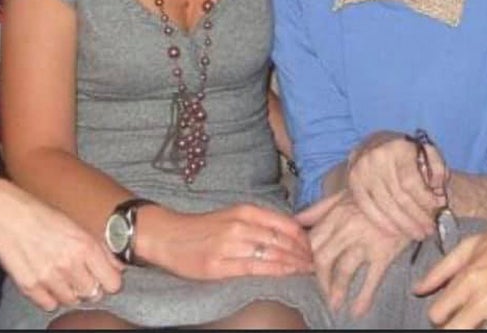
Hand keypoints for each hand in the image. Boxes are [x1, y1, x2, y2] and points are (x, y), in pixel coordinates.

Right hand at [0, 181, 123, 312]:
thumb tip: (119, 267)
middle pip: (93, 294)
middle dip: (89, 287)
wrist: (6, 213)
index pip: (113, 283)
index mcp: (85, 245)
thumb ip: (99, 248)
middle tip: (79, 275)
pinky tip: (46, 280)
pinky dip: (49, 297)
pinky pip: (49, 305)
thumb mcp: (76, 225)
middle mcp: (70, 263)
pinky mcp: (30, 286)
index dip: (109, 281)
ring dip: (69, 292)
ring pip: (72, 301)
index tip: (103, 276)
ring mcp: (49, 277)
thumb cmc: (42, 215)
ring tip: (60, 275)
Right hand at [142, 202, 313, 280]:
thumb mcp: (232, 215)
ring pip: (271, 254)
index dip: (303, 237)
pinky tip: (287, 274)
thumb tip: (290, 232)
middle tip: (318, 262)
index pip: (284, 223)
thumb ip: (259, 222)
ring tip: (308, 270)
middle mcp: (239, 225)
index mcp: (244, 211)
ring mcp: (229, 246)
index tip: (315, 246)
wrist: (168, 235)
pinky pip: (255, 268)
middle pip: (281, 240)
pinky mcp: (219, 266)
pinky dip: (275, 271)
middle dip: (303, 253)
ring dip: (294, 263)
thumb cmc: (203, 227)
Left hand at [296, 190, 411, 317]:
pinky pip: (372, 279)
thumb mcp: (345, 194)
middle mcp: (347, 227)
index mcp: (336, 213)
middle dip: (319, 279)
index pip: (313, 240)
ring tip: (334, 304)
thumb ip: (320, 208)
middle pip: (323, 258)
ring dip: (336, 291)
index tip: (307, 269)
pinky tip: (357, 310)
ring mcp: (366, 240)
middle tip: (321, 291)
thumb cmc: (374, 194)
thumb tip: (297, 220)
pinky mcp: (385, 252)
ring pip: (344, 271)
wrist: (406, 192)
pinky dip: (363, 297)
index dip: (307, 257)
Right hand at [346, 131, 444, 239]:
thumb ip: (438, 167)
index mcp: (398, 147)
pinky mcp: (353, 182)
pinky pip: (367, 208)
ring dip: (403, 224)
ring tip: (418, 233)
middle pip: (398, 197)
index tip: (437, 208)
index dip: (425, 199)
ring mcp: (362, 170)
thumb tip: (438, 189)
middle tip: (429, 229)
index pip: (410, 181)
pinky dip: (383, 223)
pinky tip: (397, 231)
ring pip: (384, 206)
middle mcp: (377, 157)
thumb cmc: (406, 152)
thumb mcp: (426, 150)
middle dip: (417, 217)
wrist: (374, 144)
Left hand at [413, 207, 486, 328]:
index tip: (446, 313)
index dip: (438, 317)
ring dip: (478, 330)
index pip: (437, 314)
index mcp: (469, 277)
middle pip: (454, 331)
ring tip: (482, 320)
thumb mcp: (470, 245)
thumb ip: (441, 269)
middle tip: (459, 321)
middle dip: (452, 328)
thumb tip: (418, 289)